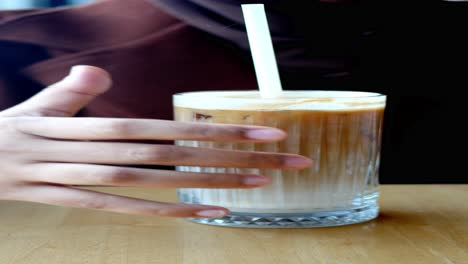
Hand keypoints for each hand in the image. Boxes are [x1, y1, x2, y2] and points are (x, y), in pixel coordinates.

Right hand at [0, 66, 311, 217]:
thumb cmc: (14, 131)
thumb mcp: (41, 104)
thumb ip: (75, 90)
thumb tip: (99, 72)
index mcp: (95, 123)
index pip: (169, 126)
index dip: (217, 128)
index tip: (262, 130)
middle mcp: (97, 149)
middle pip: (176, 153)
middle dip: (234, 154)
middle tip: (284, 156)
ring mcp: (86, 178)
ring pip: (159, 181)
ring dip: (212, 182)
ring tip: (260, 182)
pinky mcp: (74, 203)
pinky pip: (128, 211)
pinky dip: (170, 212)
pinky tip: (209, 212)